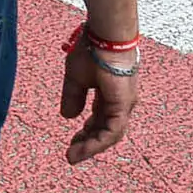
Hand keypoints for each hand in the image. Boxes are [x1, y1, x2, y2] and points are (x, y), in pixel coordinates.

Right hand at [60, 36, 140, 165]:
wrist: (105, 36)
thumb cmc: (92, 49)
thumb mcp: (75, 77)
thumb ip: (72, 97)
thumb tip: (68, 116)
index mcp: (110, 93)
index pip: (99, 119)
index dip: (86, 132)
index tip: (71, 142)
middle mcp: (120, 101)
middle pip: (104, 129)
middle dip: (87, 142)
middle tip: (71, 153)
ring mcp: (124, 104)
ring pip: (109, 134)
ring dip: (91, 147)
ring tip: (73, 157)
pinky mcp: (123, 106)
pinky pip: (112, 131)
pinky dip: (97, 142)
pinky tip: (83, 149)